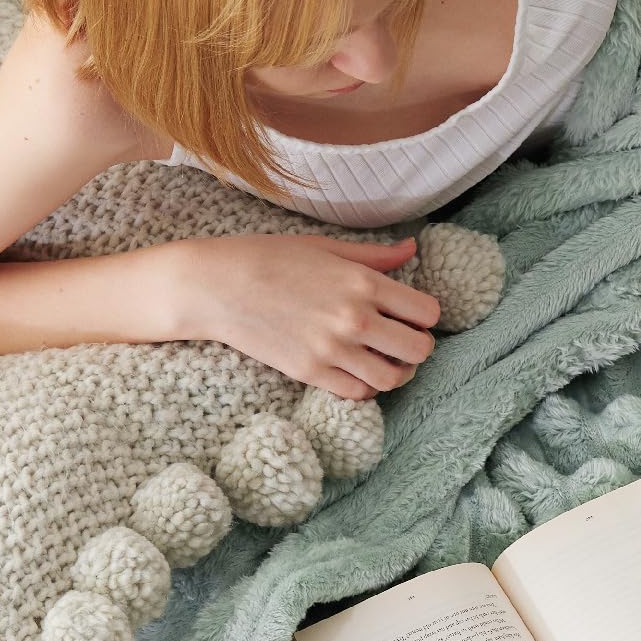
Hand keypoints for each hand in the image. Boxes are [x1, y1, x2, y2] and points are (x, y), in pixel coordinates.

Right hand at [175, 232, 439, 399]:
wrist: (212, 285)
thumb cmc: (266, 257)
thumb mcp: (323, 247)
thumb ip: (373, 255)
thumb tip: (412, 249)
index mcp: (363, 283)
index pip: (427, 312)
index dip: (425, 315)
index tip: (411, 315)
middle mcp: (355, 319)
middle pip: (420, 349)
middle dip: (418, 345)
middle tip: (402, 340)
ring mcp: (333, 350)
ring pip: (393, 378)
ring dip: (397, 371)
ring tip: (384, 360)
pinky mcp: (310, 373)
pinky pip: (359, 393)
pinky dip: (366, 386)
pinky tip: (357, 371)